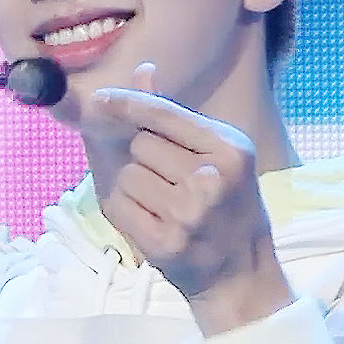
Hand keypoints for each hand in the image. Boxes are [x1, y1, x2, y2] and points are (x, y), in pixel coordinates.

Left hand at [88, 63, 293, 335]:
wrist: (242, 274)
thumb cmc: (228, 205)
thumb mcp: (217, 155)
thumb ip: (174, 115)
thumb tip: (142, 70)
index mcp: (230, 148)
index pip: (164, 113)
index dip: (128, 103)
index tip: (101, 98)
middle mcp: (212, 178)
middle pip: (140, 143)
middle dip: (144, 157)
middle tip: (171, 180)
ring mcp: (189, 213)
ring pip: (127, 174)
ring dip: (135, 185)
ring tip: (165, 203)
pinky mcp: (165, 242)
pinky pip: (119, 205)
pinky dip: (126, 210)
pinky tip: (153, 220)